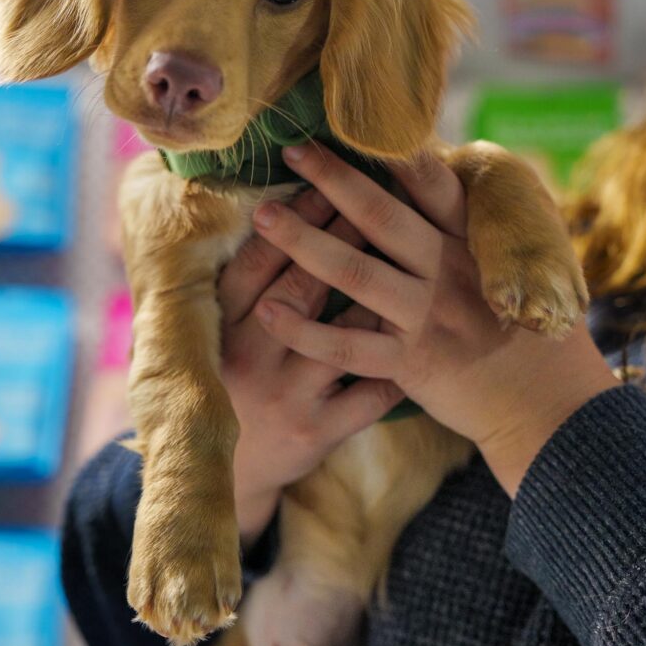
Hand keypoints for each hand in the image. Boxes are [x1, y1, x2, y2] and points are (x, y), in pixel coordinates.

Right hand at [218, 186, 403, 545]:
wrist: (229, 472)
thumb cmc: (234, 379)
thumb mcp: (222, 332)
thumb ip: (246, 281)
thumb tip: (280, 206)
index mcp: (223, 327)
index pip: (259, 261)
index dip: (294, 214)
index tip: (321, 174)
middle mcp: (251, 358)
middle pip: (304, 284)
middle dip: (342, 232)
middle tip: (376, 190)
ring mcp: (288, 396)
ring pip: (343, 331)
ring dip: (379, 287)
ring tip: (410, 245)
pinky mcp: (318, 433)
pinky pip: (369, 392)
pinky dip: (397, 361)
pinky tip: (423, 328)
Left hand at [252, 143, 617, 496]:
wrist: (547, 403)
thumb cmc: (524, 329)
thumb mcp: (513, 265)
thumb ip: (469, 226)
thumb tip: (432, 173)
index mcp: (471, 242)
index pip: (433, 184)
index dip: (394, 151)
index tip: (354, 120)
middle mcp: (448, 271)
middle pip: (381, 217)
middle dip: (333, 179)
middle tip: (291, 150)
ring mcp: (427, 316)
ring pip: (356, 272)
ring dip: (303, 242)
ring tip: (262, 217)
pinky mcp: (410, 363)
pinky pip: (349, 345)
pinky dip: (307, 330)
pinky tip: (270, 311)